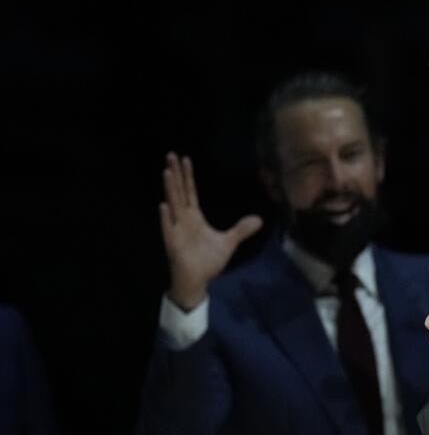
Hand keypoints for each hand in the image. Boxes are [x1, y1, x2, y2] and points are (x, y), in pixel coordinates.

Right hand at [159, 152, 262, 310]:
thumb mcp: (228, 243)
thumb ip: (241, 230)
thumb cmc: (208, 261)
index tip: (185, 159)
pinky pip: (168, 229)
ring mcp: (177, 230)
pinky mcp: (173, 244)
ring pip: (173, 206)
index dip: (188, 176)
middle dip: (176, 174)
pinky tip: (163, 205)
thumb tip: (259, 220)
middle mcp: (184, 220)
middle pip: (179, 192)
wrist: (197, 280)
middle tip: (171, 154)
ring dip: (170, 190)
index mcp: (195, 218)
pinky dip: (166, 218)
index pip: (190, 192)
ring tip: (167, 172)